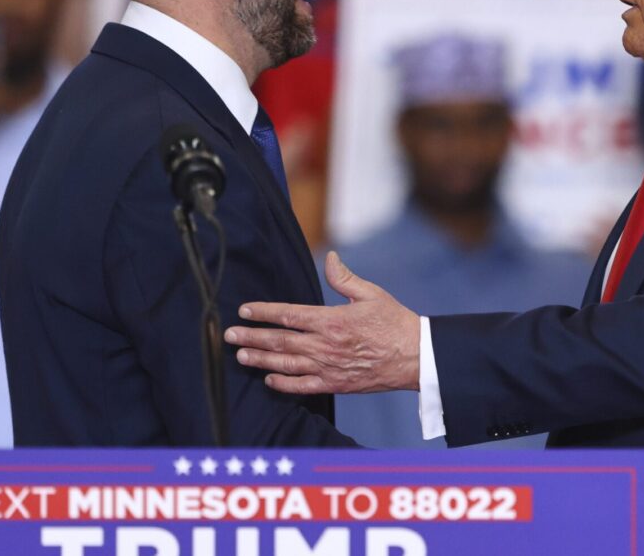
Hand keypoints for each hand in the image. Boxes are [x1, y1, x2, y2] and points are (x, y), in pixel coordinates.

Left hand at [225, 252, 420, 393]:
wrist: (415, 357)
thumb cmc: (395, 322)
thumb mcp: (371, 294)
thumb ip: (344, 278)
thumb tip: (330, 257)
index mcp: (331, 320)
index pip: (288, 314)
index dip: (263, 311)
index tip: (244, 309)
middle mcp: (325, 345)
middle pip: (279, 341)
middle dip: (251, 336)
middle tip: (228, 335)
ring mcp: (328, 367)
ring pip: (285, 364)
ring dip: (260, 360)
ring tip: (240, 355)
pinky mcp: (335, 384)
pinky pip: (303, 386)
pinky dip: (283, 383)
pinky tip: (268, 379)